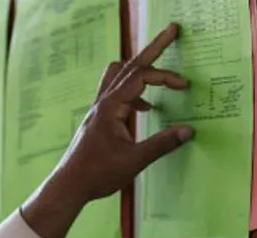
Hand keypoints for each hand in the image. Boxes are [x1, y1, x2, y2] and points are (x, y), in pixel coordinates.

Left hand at [22, 24, 193, 237]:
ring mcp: (98, 110)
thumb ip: (162, 144)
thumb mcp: (134, 160)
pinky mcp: (98, 120)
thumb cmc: (96, 174)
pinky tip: (145, 109)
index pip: (141, 76)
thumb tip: (188, 131)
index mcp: (111, 107)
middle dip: (152, 49)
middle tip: (171, 32)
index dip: (165, 77)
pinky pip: (117, 94)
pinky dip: (134, 92)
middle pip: (129, 65)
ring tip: (159, 71)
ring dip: (139, 70)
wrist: (68, 186)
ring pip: (118, 76)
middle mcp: (103, 103)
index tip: (184, 86)